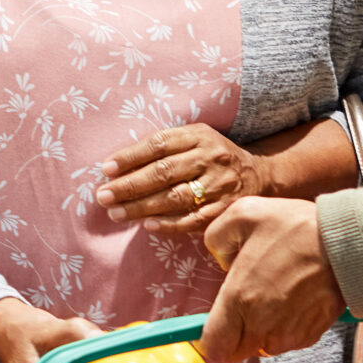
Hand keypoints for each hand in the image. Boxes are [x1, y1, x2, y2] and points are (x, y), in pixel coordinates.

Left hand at [96, 124, 266, 236]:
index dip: (130, 156)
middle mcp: (210, 158)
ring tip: (116, 213)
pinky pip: (194, 220)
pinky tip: (148, 226)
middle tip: (103, 196)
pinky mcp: (226, 209)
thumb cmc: (212, 156)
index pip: (158, 144)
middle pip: (163, 172)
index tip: (105, 169)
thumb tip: (118, 166)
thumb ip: (163, 147)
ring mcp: (219, 184)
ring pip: (175, 197)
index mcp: (198, 135)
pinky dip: (170, 224)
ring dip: (142, 207)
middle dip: (129, 185)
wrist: (259, 174)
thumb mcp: (194, 138)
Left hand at [199, 198, 342, 362]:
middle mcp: (262, 324)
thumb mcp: (243, 213)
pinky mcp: (311, 335)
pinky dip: (286, 325)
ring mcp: (289, 334)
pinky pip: (288, 340)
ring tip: (275, 291)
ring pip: (263, 346)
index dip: (210, 338)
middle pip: (237, 351)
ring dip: (262, 327)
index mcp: (239, 298)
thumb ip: (217, 238)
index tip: (215, 321)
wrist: (349, 242)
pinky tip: (294, 296)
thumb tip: (221, 260)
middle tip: (245, 301)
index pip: (214, 346)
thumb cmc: (297, 227)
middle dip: (235, 332)